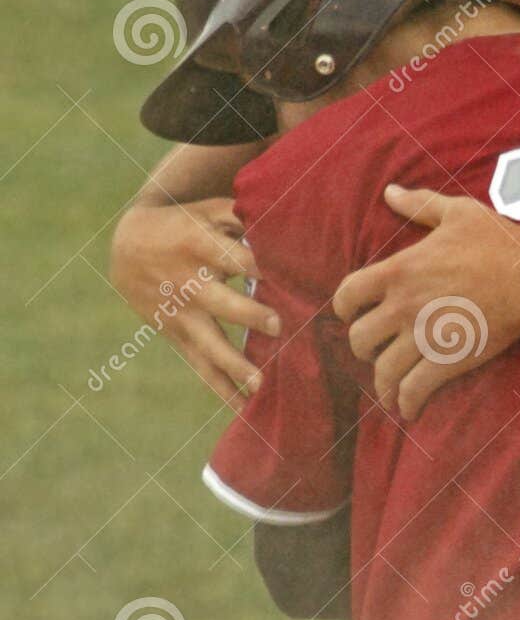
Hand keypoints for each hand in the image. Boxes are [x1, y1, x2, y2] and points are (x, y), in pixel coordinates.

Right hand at [109, 198, 278, 407]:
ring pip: (209, 343)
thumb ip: (245, 214)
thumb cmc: (184, 223)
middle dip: (248, 314)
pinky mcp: (177, 336)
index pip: (234, 256)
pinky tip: (245, 410)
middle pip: (220, 301)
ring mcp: (181, 314)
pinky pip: (201, 367)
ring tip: (262, 385)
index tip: (291, 274)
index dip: (260, 265)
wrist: (127, 247)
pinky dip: (221, 389)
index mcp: (199, 245)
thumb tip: (288, 219)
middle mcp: (188, 282)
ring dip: (235, 365)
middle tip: (278, 325)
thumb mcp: (208, 210)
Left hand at [332, 185, 519, 418]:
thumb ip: (418, 204)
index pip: (348, 295)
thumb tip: (390, 192)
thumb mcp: (455, 213)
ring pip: (382, 370)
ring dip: (382, 383)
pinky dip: (406, 403)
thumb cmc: (497, 240)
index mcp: (399, 270)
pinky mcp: (447, 361)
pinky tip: (408, 409)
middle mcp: (403, 306)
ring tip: (388, 390)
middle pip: (360, 339)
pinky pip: (413, 390)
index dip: (345, 309)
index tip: (352, 314)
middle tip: (376, 350)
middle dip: (364, 348)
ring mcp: (423, 336)